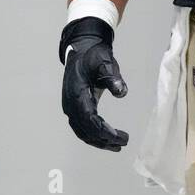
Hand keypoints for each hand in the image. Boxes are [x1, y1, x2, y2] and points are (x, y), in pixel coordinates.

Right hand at [60, 17, 128, 150]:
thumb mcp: (106, 63)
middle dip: (103, 139)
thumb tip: (122, 93)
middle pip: (85, 130)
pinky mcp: (75, 108)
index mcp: (77, 94)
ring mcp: (71, 107)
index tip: (120, 137)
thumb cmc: (94, 56)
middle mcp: (70, 104)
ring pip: (83, 132)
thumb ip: (113, 78)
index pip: (89, 119)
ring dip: (99, 141)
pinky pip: (83, 127)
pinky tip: (107, 138)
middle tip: (123, 142)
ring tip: (118, 146)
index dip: (104, 131)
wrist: (82, 49)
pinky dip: (94, 135)